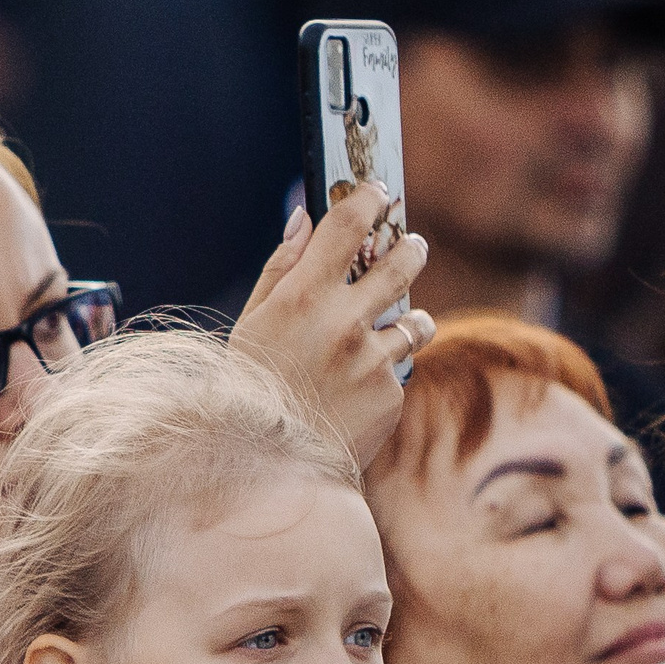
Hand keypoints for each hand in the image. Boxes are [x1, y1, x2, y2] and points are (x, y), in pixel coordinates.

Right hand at [231, 185, 432, 465]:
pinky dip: (381, 377)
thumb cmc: (249, 392)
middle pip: (403, 260)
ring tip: (391, 331)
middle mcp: (343, 322)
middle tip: (409, 248)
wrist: (268, 471)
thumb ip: (279, 270)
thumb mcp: (249, 327)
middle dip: (410, 249)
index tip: (378, 192)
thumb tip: (304, 219)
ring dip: (407, 320)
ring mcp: (372, 359)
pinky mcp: (391, 394)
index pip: (348, 224)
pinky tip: (353, 396)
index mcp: (301, 298)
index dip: (368, 199)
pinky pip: (398, 371)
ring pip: (416, 319)